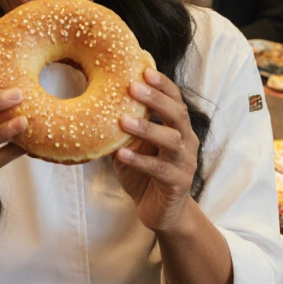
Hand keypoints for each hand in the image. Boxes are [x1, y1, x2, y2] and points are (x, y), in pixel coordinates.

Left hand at [113, 68, 199, 233]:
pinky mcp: (178, 183)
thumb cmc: (145, 175)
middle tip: (134, 87)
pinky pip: (159, 169)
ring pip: (171, 140)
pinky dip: (140, 161)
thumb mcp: (134, 147)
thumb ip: (125, 128)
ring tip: (123, 121)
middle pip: (177, 113)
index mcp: (179, 128)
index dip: (162, 84)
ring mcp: (185, 163)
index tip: (144, 70)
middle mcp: (187, 141)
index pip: (175, 99)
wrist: (162, 213)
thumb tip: (95, 104)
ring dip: (147, 128)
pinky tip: (122, 154)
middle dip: (156, 99)